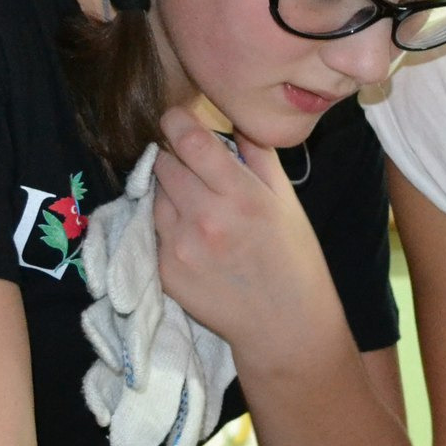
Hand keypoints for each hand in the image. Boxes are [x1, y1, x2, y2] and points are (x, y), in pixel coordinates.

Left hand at [150, 106, 337, 368]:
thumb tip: (233, 119)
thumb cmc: (293, 259)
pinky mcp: (164, 270)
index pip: (188, 140)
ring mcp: (179, 246)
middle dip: (175, 159)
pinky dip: (166, 225)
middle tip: (193, 171)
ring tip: (195, 208)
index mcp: (240, 194)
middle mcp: (204, 217)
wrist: (284, 326)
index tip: (176, 119)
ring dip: (168, 192)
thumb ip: (258, 155)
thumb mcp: (287, 201)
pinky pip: (152, 230)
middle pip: (164, 163)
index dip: (176, 121)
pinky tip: (192, 237)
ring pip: (154, 195)